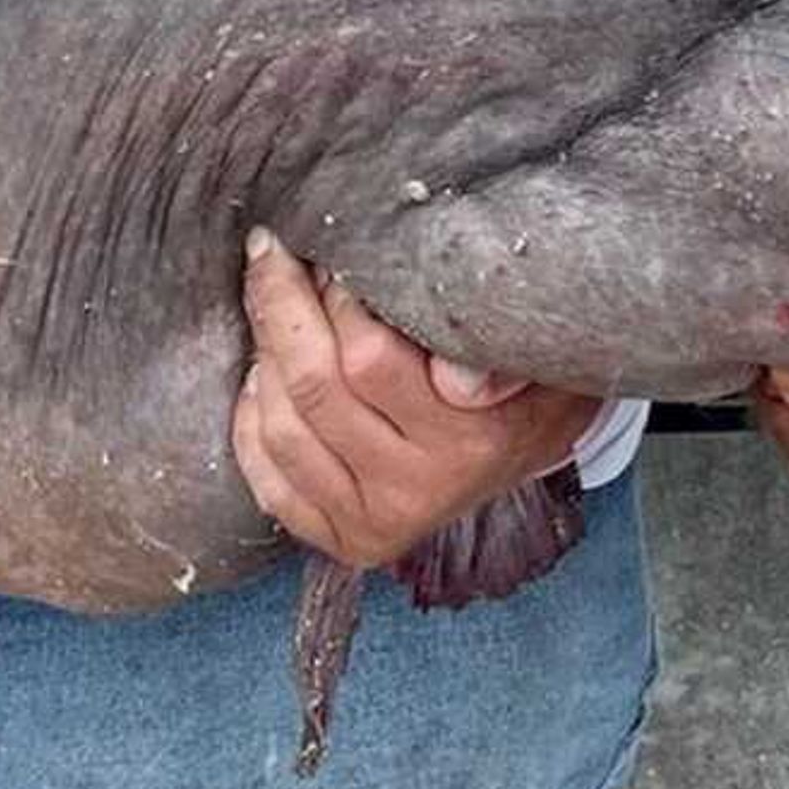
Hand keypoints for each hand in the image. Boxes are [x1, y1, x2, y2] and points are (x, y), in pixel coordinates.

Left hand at [231, 230, 600, 568]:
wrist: (528, 450)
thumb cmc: (525, 379)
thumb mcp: (535, 353)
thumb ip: (495, 350)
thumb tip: (456, 379)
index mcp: (468, 439)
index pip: (367, 358)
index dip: (336, 295)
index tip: (333, 250)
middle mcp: (416, 490)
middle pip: (312, 387)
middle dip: (279, 305)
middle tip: (271, 251)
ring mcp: (374, 521)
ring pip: (281, 427)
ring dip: (264, 354)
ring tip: (273, 304)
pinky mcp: (340, 539)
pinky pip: (268, 478)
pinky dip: (252, 419)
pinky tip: (266, 374)